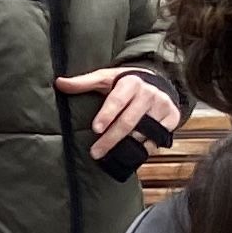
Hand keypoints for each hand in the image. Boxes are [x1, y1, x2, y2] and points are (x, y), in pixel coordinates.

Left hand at [57, 68, 171, 158]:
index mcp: (131, 82)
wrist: (158, 81)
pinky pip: (156, 139)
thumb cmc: (125, 82)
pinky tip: (132, 152)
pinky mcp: (172, 118)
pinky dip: (143, 148)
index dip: (107, 114)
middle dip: (111, 139)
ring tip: (112, 154)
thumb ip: (84, 82)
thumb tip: (59, 83)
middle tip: (95, 153)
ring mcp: (163, 106)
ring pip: (143, 133)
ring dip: (126, 145)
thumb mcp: (106, 78)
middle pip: (129, 121)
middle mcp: (149, 93)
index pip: (118, 100)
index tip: (96, 129)